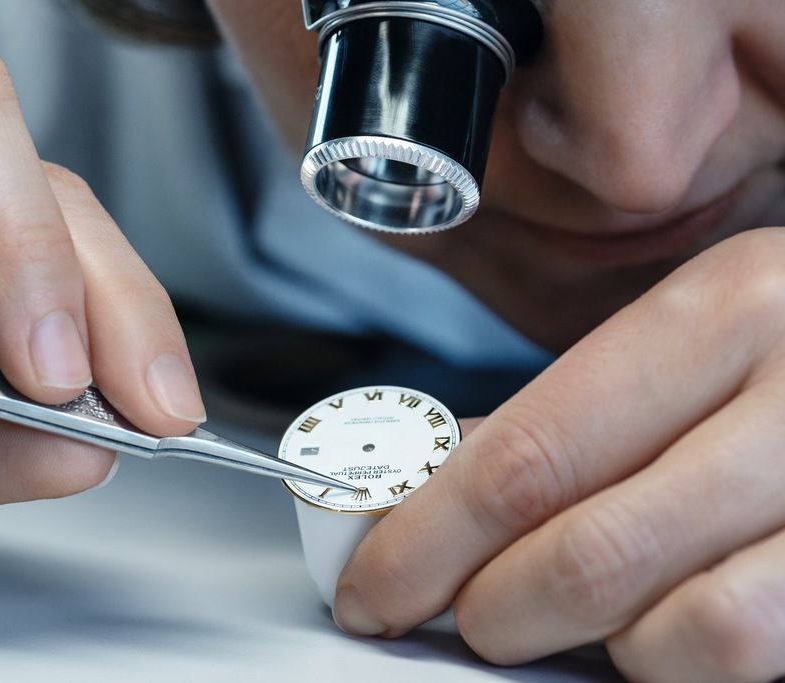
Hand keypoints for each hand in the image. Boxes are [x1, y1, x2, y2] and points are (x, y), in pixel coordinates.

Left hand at [334, 228, 784, 681]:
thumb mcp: (692, 334)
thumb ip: (567, 412)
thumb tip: (432, 488)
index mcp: (727, 311)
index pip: (531, 455)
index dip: (427, 538)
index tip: (373, 584)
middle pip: (590, 553)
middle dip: (491, 608)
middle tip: (460, 614)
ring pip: (681, 633)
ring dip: (595, 644)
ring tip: (570, 617)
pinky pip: (752, 656)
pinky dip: (674, 660)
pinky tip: (660, 624)